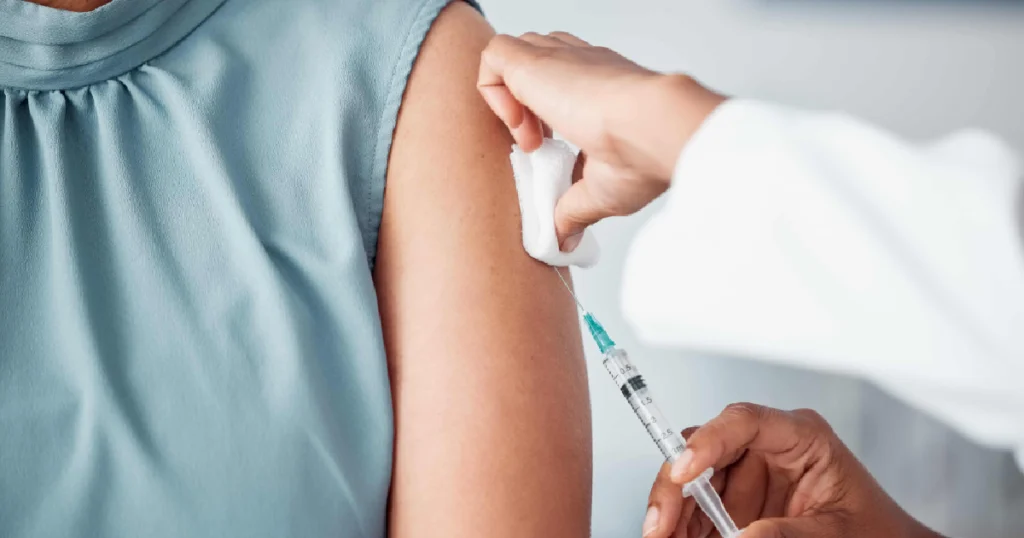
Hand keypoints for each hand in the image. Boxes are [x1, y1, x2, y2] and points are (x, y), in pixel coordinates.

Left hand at [477, 32, 724, 248]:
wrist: (655, 129)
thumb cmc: (644, 155)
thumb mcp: (602, 191)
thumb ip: (575, 209)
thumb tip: (565, 239)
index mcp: (601, 88)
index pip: (562, 83)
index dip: (545, 115)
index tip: (550, 150)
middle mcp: (579, 65)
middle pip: (534, 64)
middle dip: (524, 105)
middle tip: (538, 146)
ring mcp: (558, 58)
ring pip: (512, 56)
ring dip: (508, 99)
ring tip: (529, 139)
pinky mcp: (534, 60)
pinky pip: (493, 56)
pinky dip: (492, 91)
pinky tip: (517, 126)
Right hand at [644, 403, 945, 537]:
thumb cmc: (879, 534)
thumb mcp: (839, 535)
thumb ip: (789, 535)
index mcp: (801, 438)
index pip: (744, 421)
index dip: (707, 441)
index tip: (683, 473)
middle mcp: (767, 448)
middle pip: (705, 451)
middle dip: (675, 488)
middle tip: (659, 527)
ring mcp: (749, 475)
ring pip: (692, 482)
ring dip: (672, 513)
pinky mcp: (738, 503)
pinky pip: (699, 510)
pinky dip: (683, 528)